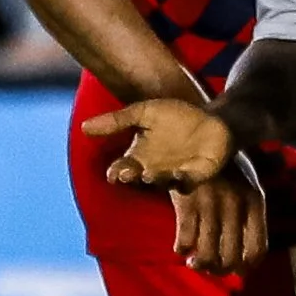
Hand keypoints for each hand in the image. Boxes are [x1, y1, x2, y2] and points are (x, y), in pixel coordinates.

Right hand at [82, 98, 236, 193]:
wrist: (211, 118)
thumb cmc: (176, 116)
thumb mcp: (144, 112)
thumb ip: (117, 121)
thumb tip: (83, 126)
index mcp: (140, 157)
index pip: (123, 169)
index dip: (117, 172)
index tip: (114, 172)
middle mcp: (154, 170)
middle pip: (139, 180)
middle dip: (132, 179)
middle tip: (127, 174)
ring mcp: (175, 174)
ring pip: (162, 183)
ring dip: (155, 180)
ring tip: (147, 174)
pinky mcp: (197, 175)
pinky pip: (188, 182)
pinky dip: (182, 180)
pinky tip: (178, 173)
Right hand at [173, 171, 269, 277]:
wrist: (203, 135)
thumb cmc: (228, 166)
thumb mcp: (249, 187)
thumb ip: (250, 216)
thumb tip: (246, 256)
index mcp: (255, 203)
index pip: (257, 249)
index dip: (246, 267)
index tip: (236, 270)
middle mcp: (236, 206)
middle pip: (231, 257)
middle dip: (220, 270)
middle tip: (211, 268)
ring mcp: (211, 205)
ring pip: (208, 253)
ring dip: (201, 264)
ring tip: (195, 262)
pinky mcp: (187, 202)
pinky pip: (185, 238)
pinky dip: (182, 248)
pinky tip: (181, 247)